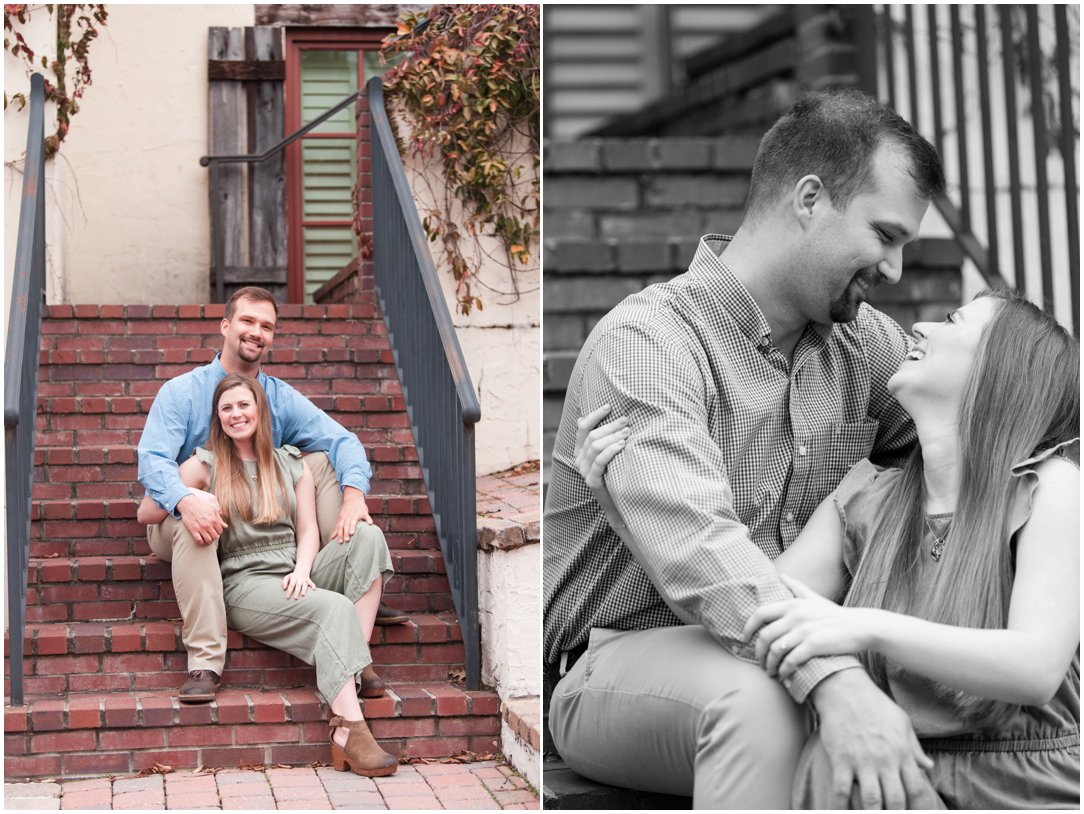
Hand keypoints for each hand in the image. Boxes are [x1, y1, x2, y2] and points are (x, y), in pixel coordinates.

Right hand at [177, 491, 227, 544]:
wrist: (189, 504)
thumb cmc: (202, 506)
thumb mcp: (213, 510)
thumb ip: (219, 518)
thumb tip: (225, 526)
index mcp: (214, 520)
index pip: (220, 531)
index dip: (218, 532)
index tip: (215, 531)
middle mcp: (208, 525)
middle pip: (215, 537)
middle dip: (214, 537)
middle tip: (212, 536)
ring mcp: (200, 528)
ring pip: (208, 540)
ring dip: (209, 541)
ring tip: (207, 540)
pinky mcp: (193, 530)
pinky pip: (199, 540)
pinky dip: (201, 542)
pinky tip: (201, 540)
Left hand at [282, 568, 314, 599]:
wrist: (302, 569)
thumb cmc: (293, 575)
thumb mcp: (287, 577)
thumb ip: (284, 582)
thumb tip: (284, 588)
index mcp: (294, 578)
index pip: (291, 585)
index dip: (289, 591)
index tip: (287, 597)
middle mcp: (299, 579)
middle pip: (298, 586)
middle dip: (297, 592)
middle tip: (295, 598)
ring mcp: (304, 579)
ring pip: (304, 585)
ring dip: (304, 589)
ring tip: (303, 595)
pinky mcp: (308, 580)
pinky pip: (311, 582)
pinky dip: (313, 585)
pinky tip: (314, 589)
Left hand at [332, 487, 372, 543]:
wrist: (353, 499)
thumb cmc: (347, 511)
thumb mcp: (341, 519)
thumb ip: (337, 529)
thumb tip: (332, 538)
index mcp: (342, 518)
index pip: (340, 527)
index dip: (340, 534)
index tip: (340, 542)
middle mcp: (348, 516)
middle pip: (346, 525)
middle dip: (345, 532)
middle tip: (346, 540)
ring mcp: (356, 513)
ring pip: (354, 520)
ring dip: (353, 526)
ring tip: (352, 533)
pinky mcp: (363, 512)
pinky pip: (366, 516)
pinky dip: (368, 519)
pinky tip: (370, 523)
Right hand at [574, 405, 629, 487]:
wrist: (619, 503)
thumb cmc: (616, 474)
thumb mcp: (608, 453)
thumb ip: (602, 438)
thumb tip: (596, 413)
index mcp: (580, 450)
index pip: (582, 428)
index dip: (594, 415)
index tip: (609, 406)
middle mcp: (579, 460)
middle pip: (592, 436)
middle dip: (610, 426)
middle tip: (626, 420)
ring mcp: (584, 471)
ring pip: (595, 446)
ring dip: (612, 436)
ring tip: (628, 432)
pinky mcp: (592, 481)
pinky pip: (599, 461)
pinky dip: (610, 450)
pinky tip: (622, 445)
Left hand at [743, 575, 878, 678]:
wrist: (862, 627)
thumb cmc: (836, 615)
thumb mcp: (815, 598)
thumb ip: (797, 587)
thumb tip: (782, 575)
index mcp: (793, 604)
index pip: (760, 614)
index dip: (748, 628)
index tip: (744, 640)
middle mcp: (796, 615)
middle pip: (765, 636)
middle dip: (759, 653)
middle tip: (760, 664)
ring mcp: (805, 630)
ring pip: (776, 650)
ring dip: (770, 665)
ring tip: (771, 673)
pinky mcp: (815, 644)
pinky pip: (791, 660)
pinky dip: (784, 670)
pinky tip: (784, 676)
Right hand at [812, 669, 933, 808]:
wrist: (845, 689)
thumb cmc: (875, 704)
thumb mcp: (902, 722)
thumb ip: (914, 747)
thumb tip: (928, 766)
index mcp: (902, 753)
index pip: (917, 790)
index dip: (919, 808)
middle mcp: (885, 760)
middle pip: (896, 800)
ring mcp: (862, 761)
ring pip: (871, 800)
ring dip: (872, 813)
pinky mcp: (841, 759)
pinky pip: (841, 790)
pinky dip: (841, 806)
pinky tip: (842, 810)